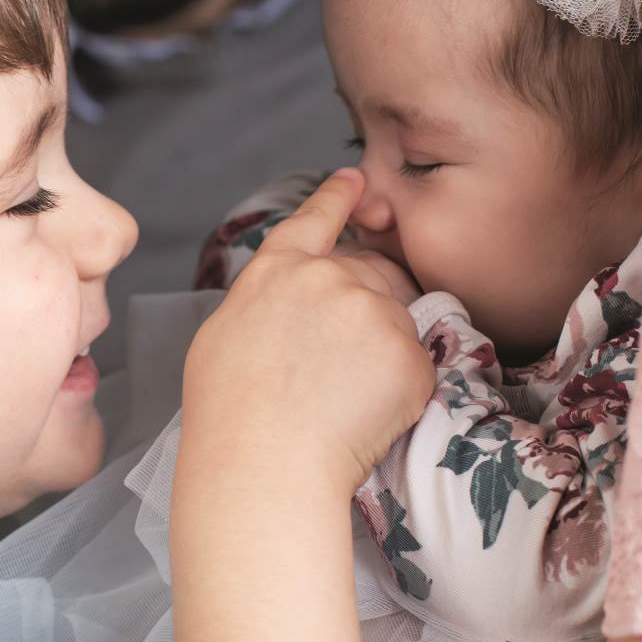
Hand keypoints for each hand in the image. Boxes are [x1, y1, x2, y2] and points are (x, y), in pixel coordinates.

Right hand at [182, 169, 435, 494]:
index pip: (315, 219)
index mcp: (278, 270)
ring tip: (338, 399)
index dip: (337, 197)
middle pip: (368, 274)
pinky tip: (360, 417)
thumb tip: (292, 301)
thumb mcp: (226, 333)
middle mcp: (331, 279)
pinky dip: (397, 391)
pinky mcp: (410, 357)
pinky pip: (414, 367)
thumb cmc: (230, 412)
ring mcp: (375, 314)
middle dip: (363, 304)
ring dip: (378, 350)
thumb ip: (268, 300)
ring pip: (395, 320)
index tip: (355, 178)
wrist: (264, 463)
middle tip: (335, 362)